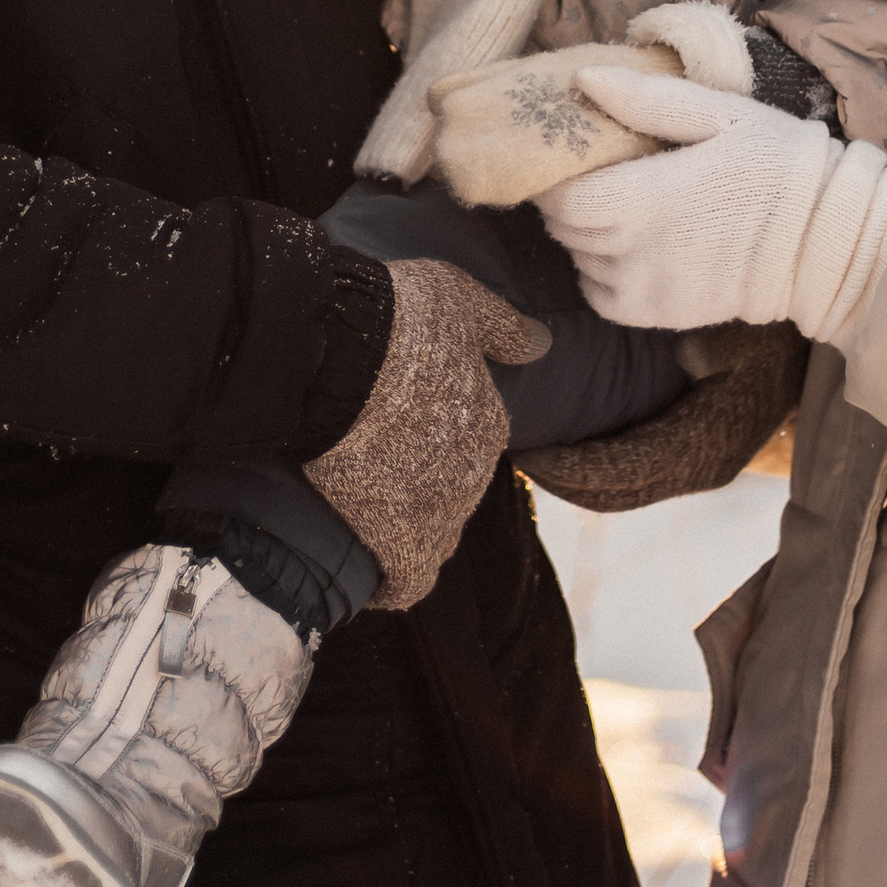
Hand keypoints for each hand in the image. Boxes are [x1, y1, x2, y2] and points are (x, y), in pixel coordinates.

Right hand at [305, 261, 549, 609]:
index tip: (389, 439)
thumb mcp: (462, 301)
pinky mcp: (398, 539)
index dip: (427, 449)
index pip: (465, 453)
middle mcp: (473, 474)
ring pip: (429, 543)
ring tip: (357, 525)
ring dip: (400, 539)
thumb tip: (540, 343)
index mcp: (487, 423)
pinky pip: (404, 583)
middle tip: (363, 476)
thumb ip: (500, 327)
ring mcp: (438, 511)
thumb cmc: (400, 318)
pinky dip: (388, 585)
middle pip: (446, 501)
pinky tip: (364, 580)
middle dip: (412, 496)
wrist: (345, 353)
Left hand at [536, 63, 886, 349]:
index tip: (573, 158)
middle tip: (600, 175)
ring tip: (624, 209)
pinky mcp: (660, 315)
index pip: (559, 197)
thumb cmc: (776, 163)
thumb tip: (581, 81)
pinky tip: (632, 249)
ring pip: (580, 261)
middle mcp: (634, 251)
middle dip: (571, 201)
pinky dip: (601, 275)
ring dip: (587, 236)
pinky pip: (600, 298)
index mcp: (644, 196)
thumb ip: (646, 100)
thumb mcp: (720, 114)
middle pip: (565, 229)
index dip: (555, 178)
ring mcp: (646, 289)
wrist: (826, 240)